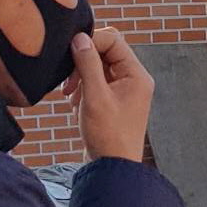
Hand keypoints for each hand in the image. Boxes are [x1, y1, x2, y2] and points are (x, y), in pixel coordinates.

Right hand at [69, 26, 153, 163]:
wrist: (113, 169)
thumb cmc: (108, 137)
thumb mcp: (94, 97)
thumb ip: (87, 64)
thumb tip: (80, 38)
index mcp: (136, 75)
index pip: (113, 40)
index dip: (90, 42)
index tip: (70, 56)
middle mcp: (134, 79)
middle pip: (105, 52)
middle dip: (83, 64)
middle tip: (69, 84)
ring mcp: (125, 90)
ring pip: (98, 68)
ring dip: (81, 78)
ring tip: (72, 98)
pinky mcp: (115, 100)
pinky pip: (97, 83)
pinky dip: (84, 90)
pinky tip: (77, 106)